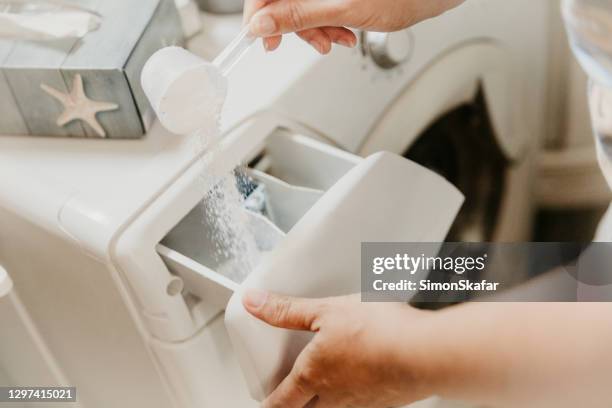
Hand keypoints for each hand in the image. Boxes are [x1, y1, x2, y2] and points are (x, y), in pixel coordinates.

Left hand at [242, 290, 435, 407]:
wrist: (429, 352)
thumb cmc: (380, 331)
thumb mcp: (326, 310)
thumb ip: (288, 310)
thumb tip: (254, 304)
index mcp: (314, 375)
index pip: (282, 401)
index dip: (270, 403)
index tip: (264, 403)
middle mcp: (336, 396)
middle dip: (295, 405)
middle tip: (289, 395)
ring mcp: (363, 401)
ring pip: (335, 407)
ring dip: (325, 399)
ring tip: (323, 382)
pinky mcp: (387, 399)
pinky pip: (361, 402)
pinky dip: (354, 393)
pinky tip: (363, 374)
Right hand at [243, 0, 464, 53]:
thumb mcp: (343, 10)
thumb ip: (298, 16)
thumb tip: (262, 24)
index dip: (259, 13)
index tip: (262, 37)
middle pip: (282, 0)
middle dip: (296, 26)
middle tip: (314, 43)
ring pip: (300, 7)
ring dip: (315, 30)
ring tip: (338, 39)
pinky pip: (317, 9)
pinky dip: (327, 26)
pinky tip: (344, 33)